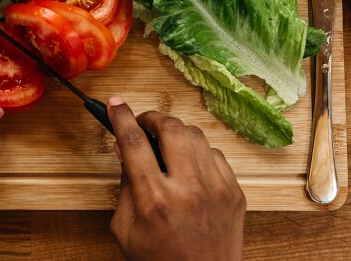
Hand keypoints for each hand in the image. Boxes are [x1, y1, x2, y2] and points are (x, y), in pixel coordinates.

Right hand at [107, 97, 245, 260]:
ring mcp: (216, 190)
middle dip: (152, 117)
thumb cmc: (159, 260)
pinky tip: (188, 166)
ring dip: (175, 133)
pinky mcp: (234, 193)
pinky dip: (198, 153)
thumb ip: (124, 184)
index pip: (134, 142)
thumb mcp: (125, 227)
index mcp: (154, 200)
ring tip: (165, 146)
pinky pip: (215, 154)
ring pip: (195, 135)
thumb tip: (123, 146)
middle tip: (143, 123)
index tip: (116, 105)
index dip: (122, 117)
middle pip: (170, 127)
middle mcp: (188, 190)